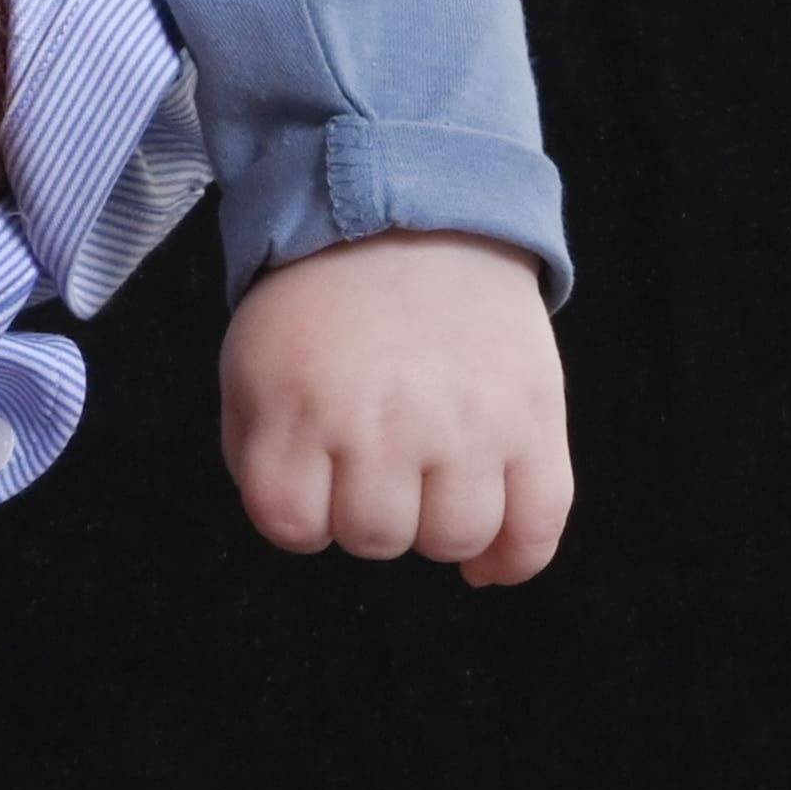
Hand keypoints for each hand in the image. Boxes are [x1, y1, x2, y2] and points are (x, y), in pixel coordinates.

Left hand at [221, 234, 570, 580]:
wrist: (414, 227)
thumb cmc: (322, 310)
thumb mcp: (252, 366)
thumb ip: (258, 451)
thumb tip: (302, 529)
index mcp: (300, 405)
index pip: (290, 524)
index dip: (299, 521)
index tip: (312, 489)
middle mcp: (383, 421)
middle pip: (376, 538)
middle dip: (366, 520)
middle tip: (371, 475)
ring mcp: (466, 424)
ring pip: (454, 539)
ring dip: (434, 533)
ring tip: (426, 490)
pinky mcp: (534, 421)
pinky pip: (538, 527)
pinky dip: (513, 560)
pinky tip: (486, 562)